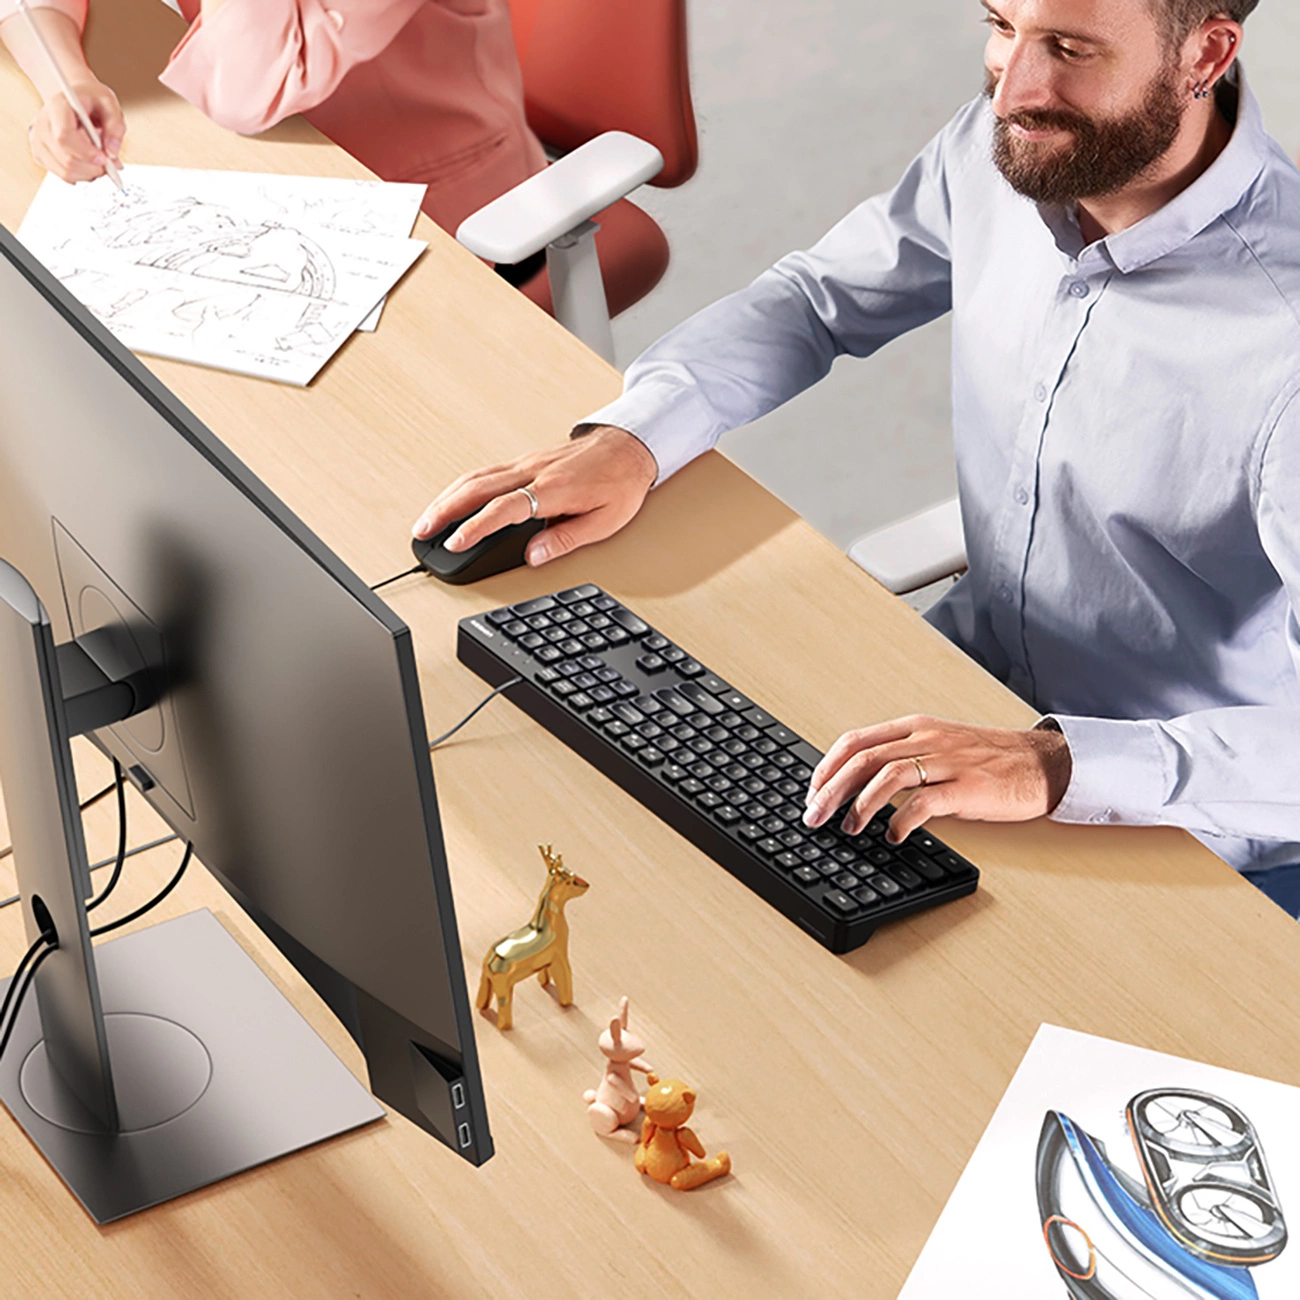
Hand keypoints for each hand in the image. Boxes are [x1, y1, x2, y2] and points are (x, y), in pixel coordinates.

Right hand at [28, 80, 123, 182]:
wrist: (72, 95)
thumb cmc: (91, 98)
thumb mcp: (110, 104)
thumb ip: (115, 127)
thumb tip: (112, 153)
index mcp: (58, 106)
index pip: (64, 136)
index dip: (86, 152)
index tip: (104, 158)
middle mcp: (43, 122)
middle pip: (66, 159)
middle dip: (93, 167)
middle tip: (109, 163)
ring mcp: (38, 139)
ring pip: (65, 171)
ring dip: (89, 173)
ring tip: (100, 161)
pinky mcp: (40, 152)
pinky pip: (63, 175)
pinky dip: (81, 175)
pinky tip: (88, 162)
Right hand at [411, 426, 658, 566]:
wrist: (629, 446)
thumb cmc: (620, 482)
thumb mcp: (604, 521)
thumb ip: (565, 539)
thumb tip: (533, 556)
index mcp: (552, 489)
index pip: (503, 509)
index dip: (475, 528)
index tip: (454, 544)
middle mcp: (533, 472)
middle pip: (476, 488)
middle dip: (444, 511)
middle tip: (422, 533)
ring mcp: (526, 463)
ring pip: (476, 478)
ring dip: (446, 498)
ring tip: (427, 520)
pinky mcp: (525, 461)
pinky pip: (486, 472)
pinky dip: (462, 486)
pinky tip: (451, 499)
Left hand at [803, 715, 1071, 842]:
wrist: (1041, 763)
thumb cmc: (988, 759)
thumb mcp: (939, 745)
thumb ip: (902, 756)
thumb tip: (856, 783)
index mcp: (915, 726)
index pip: (856, 740)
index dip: (827, 766)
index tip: (813, 791)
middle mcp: (927, 738)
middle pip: (863, 759)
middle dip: (831, 789)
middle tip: (814, 815)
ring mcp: (947, 761)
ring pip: (888, 776)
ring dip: (860, 805)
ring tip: (848, 827)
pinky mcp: (967, 787)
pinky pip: (924, 803)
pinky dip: (901, 821)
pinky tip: (892, 836)